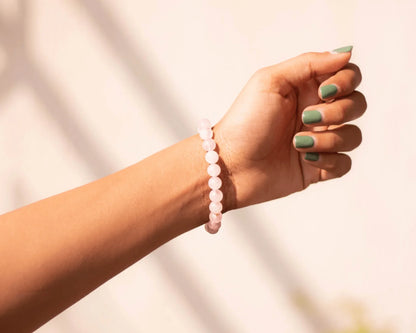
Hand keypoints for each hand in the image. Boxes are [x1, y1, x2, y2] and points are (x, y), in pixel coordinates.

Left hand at [215, 48, 365, 209]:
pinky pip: (344, 164)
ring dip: (330, 139)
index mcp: (305, 89)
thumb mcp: (270, 81)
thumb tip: (346, 52)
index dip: (345, 81)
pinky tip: (305, 159)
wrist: (231, 165)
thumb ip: (309, 63)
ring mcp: (318, 141)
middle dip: (338, 111)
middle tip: (306, 118)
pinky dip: (329, 161)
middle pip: (357, 104)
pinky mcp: (318, 167)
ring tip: (297, 144)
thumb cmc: (245, 122)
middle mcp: (315, 112)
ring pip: (353, 136)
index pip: (347, 76)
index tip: (324, 92)